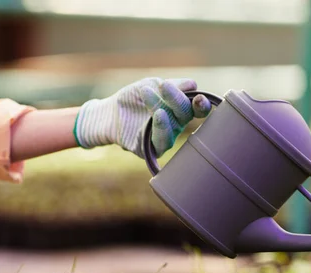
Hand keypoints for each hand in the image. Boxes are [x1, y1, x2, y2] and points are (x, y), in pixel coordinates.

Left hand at [74, 77, 211, 157]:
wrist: (109, 112)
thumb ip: (173, 86)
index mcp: (180, 109)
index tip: (199, 97)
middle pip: (186, 114)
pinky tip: (158, 114)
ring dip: (168, 111)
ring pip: (175, 127)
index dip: (201, 104)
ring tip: (153, 98)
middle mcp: (177, 124)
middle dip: (178, 99)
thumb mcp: (152, 85)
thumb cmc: (134, 98)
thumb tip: (193, 85)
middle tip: (164, 85)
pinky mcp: (153, 149)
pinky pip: (162, 141)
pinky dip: (162, 127)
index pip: (196, 108)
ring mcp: (166, 137)